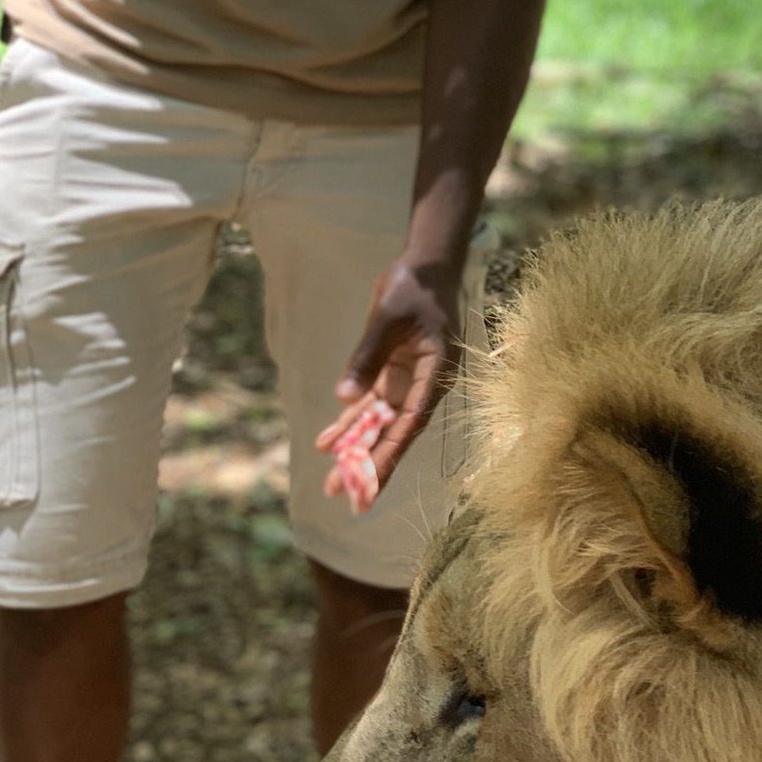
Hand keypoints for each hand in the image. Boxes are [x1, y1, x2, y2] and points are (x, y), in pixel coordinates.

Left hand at [317, 256, 461, 508]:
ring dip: (356, 449)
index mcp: (433, 374)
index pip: (409, 422)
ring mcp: (407, 382)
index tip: (369, 483)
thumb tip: (344, 397)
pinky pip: (369, 405)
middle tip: (342, 495)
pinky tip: (328, 443)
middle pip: (394, 432)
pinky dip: (349, 422)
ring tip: (331, 481)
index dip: (389, 454)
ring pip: (379, 423)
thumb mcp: (385, 319)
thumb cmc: (412, 287)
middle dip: (368, 463)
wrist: (425, 265)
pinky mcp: (392, 374)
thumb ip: (366, 357)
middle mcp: (423, 386)